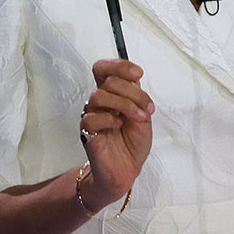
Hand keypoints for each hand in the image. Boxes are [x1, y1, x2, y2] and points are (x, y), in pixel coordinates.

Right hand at [78, 57, 153, 204]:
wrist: (127, 168)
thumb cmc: (133, 142)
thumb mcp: (143, 115)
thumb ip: (137, 96)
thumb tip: (134, 79)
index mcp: (113, 94)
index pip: (105, 69)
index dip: (120, 65)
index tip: (138, 73)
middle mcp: (100, 102)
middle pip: (108, 81)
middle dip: (133, 93)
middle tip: (147, 108)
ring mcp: (92, 115)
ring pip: (99, 95)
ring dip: (125, 105)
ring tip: (137, 118)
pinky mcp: (86, 131)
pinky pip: (91, 117)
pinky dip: (109, 118)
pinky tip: (118, 125)